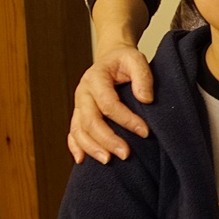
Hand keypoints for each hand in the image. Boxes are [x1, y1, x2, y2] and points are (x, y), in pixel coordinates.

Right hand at [67, 44, 152, 163]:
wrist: (111, 57)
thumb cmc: (124, 60)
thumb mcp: (136, 59)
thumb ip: (143, 76)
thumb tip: (146, 99)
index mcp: (95, 78)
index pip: (108, 104)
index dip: (126, 120)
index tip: (145, 132)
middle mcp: (83, 92)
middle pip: (90, 120)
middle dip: (107, 139)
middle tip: (125, 154)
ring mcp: (78, 104)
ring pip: (78, 130)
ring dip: (91, 148)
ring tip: (108, 160)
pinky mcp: (78, 113)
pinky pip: (73, 132)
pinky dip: (75, 146)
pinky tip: (82, 160)